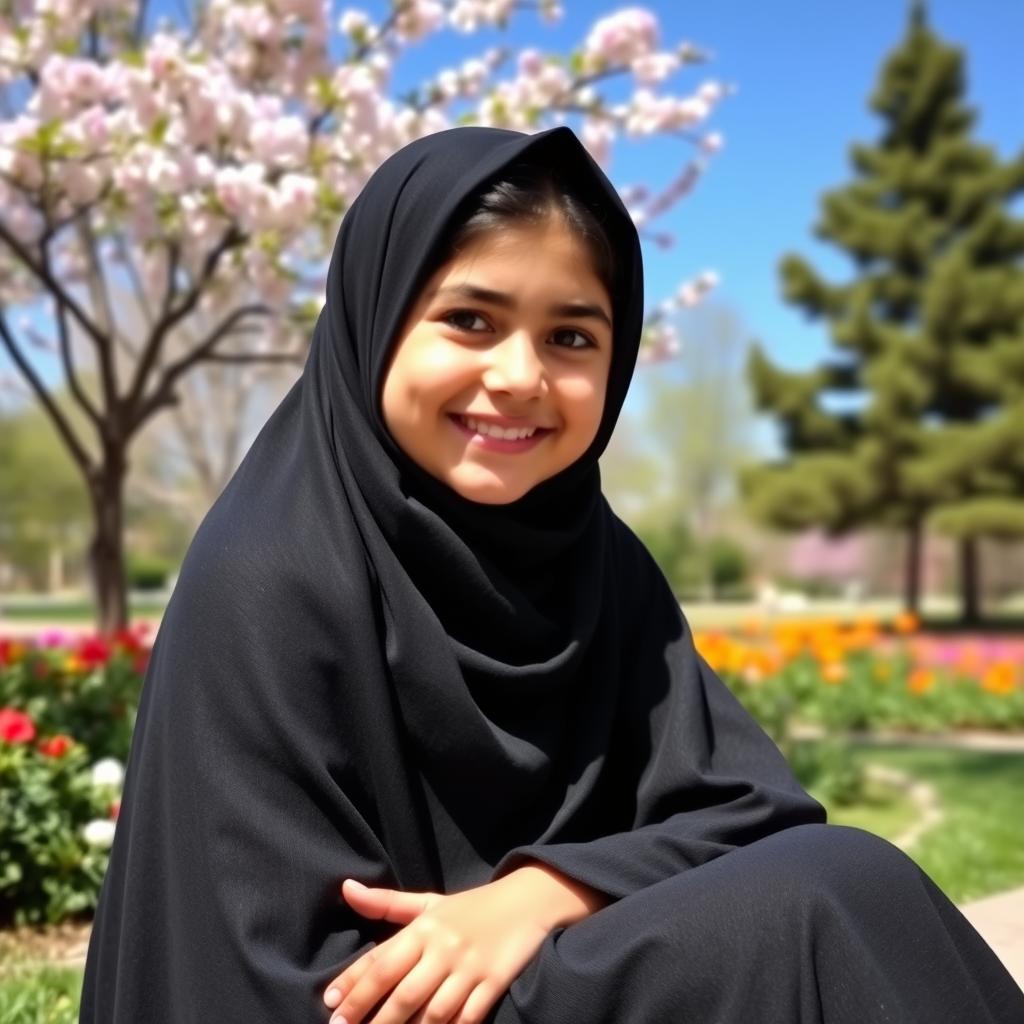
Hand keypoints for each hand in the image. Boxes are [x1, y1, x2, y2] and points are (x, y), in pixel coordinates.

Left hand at [322, 873, 556, 1023]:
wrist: (527, 900)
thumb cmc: (470, 908)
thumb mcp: (428, 902)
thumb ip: (386, 902)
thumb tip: (346, 888)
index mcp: (425, 927)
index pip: (382, 960)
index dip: (354, 984)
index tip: (330, 1004)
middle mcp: (444, 947)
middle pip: (402, 992)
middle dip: (371, 1017)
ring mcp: (470, 968)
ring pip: (433, 1012)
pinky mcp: (494, 983)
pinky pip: (467, 1017)